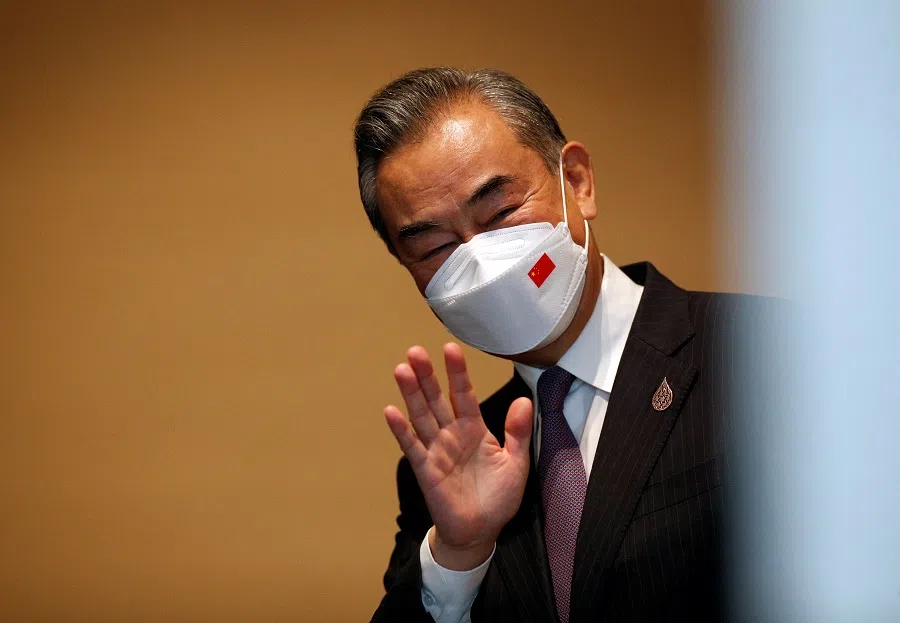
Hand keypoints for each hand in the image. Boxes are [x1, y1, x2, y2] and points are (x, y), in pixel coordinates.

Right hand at [384, 343, 532, 570]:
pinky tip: (391, 411)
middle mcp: (452, 434)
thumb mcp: (516, 464)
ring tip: (402, 369)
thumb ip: (517, 432)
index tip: (450, 349)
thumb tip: (523, 400)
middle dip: (427, 375)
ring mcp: (436, 450)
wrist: (481, 531)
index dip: (457, 373)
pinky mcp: (425, 469)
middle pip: (436, 399)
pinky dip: (401, 429)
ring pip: (421, 416)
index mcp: (474, 429)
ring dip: (411, 394)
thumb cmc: (498, 497)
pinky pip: (412, 446)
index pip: (463, 394)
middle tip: (415, 351)